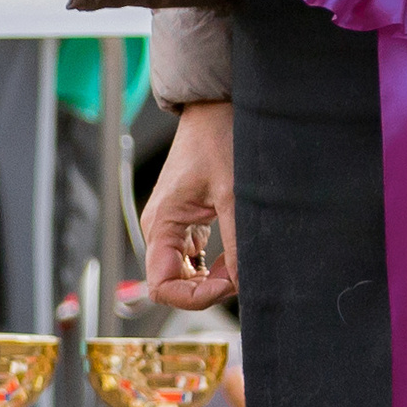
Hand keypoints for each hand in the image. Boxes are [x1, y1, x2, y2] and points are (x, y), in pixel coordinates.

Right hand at [143, 101, 236, 310]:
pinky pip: (196, 256)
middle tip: (240, 274)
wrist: (217, 108)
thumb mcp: (233, 194)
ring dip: (213, 277)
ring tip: (240, 263)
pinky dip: (216, 263)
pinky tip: (235, 253)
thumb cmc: (218, 139)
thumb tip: (244, 282)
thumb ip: (237, 242)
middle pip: (174, 284)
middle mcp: (161, 228)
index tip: (228, 285)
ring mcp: (174, 225)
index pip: (161, 287)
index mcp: (161, 224)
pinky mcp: (189, 219)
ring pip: (186, 273)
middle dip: (207, 288)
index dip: (193, 297)